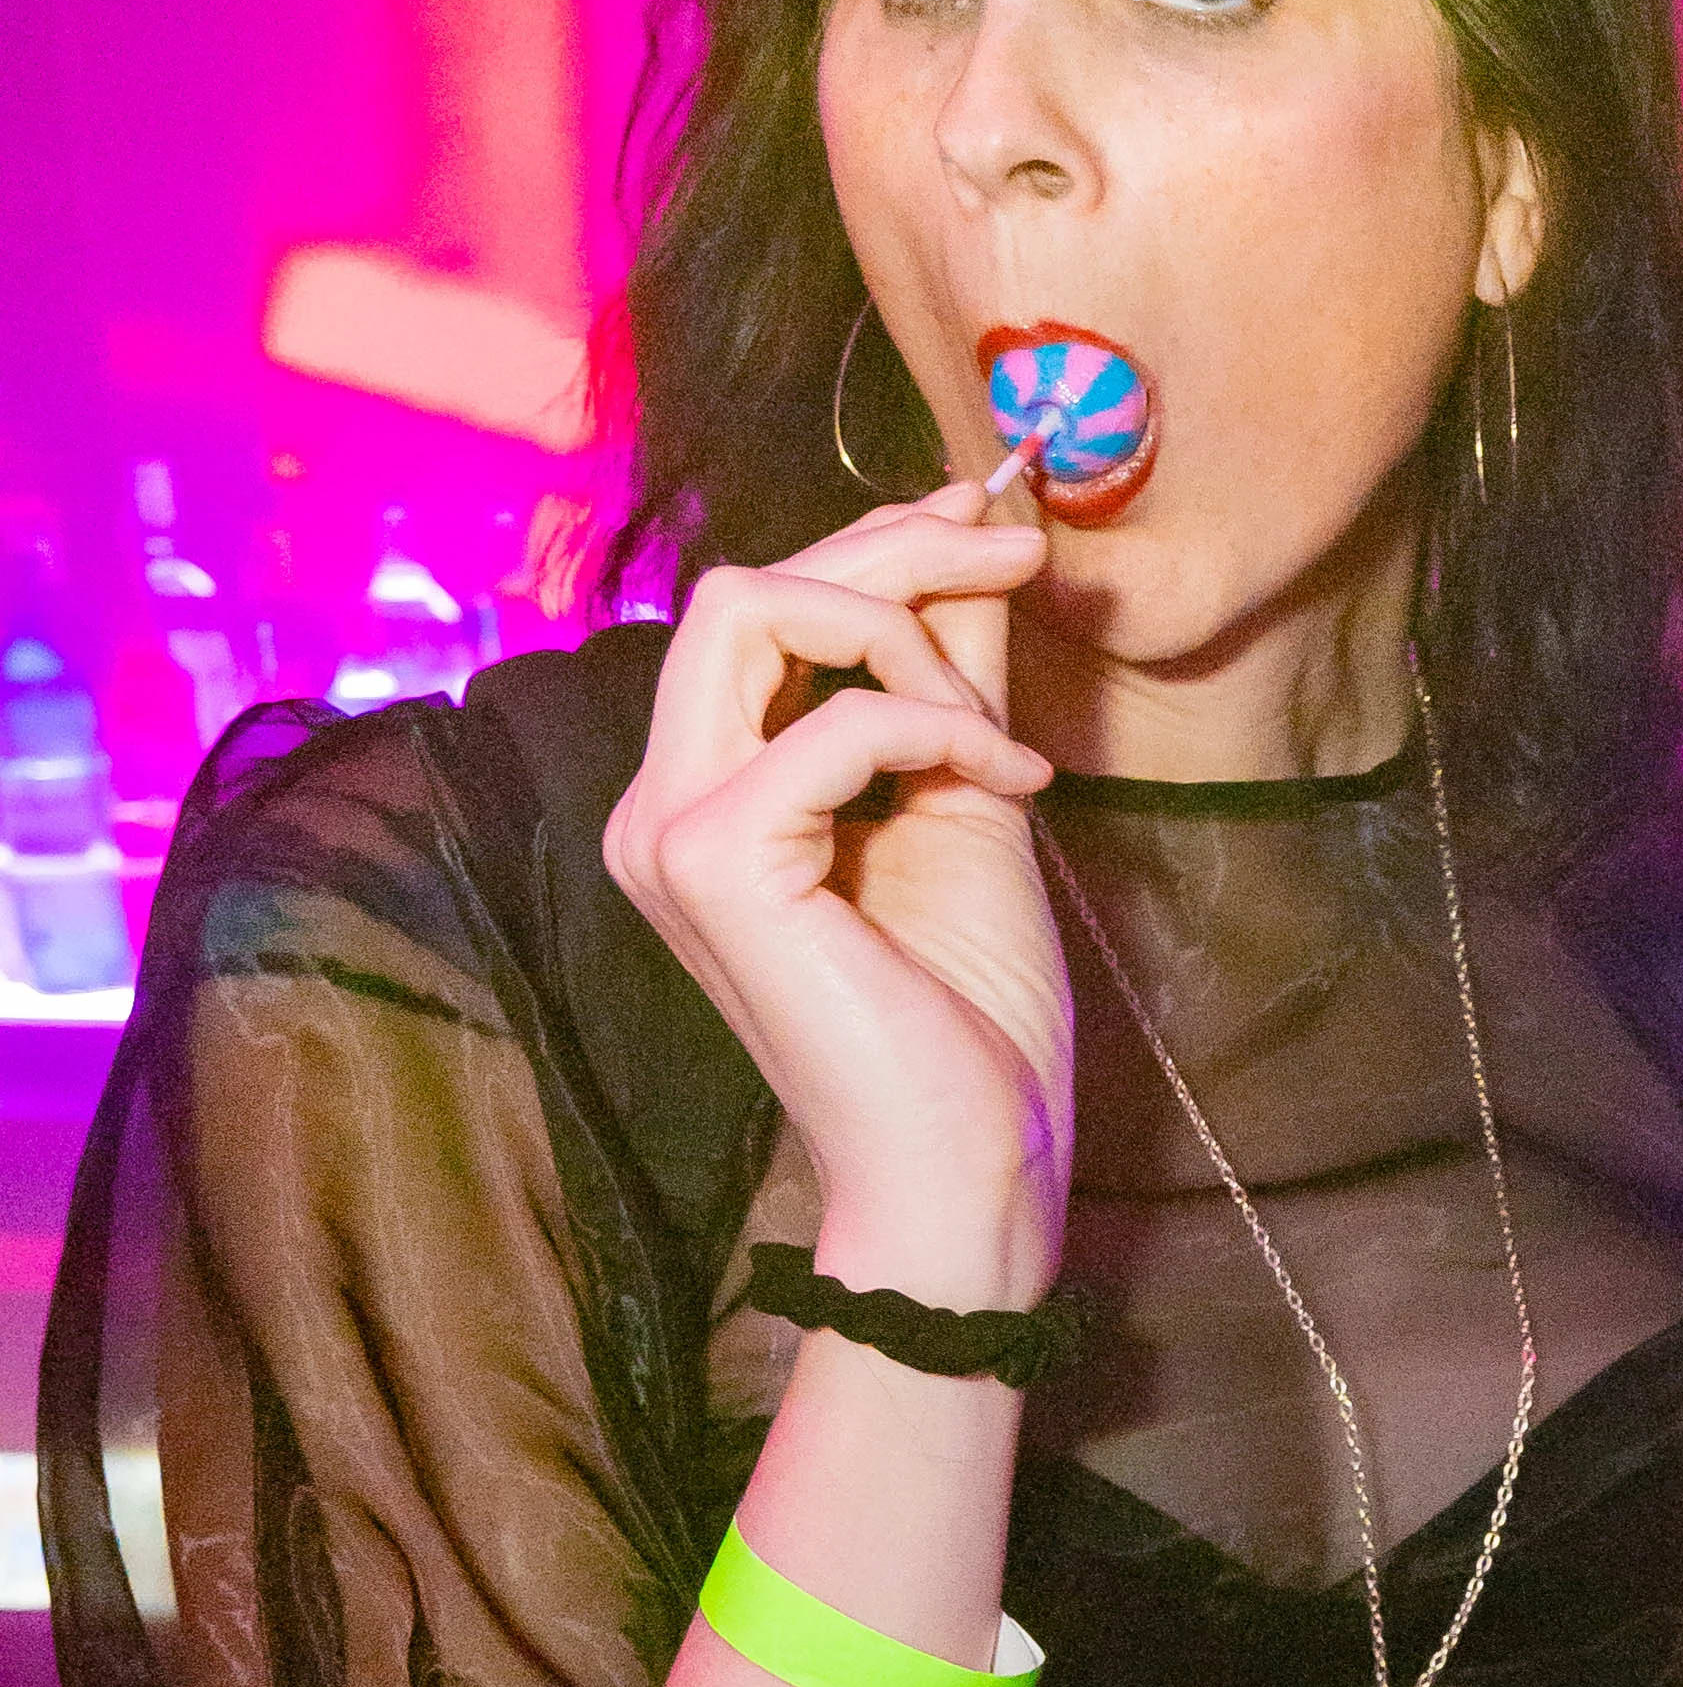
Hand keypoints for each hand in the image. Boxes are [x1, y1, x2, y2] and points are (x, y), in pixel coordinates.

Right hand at [603, 484, 1069, 1309]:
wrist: (967, 1172)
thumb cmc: (969, 1023)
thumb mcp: (972, 804)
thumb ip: (954, 682)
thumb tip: (973, 552)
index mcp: (710, 796)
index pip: (760, 615)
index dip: (873, 545)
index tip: (984, 515)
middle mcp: (661, 805)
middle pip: (743, 589)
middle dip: (891, 549)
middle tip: (1015, 547)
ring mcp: (671, 833)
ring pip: (753, 614)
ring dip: (906, 633)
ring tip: (1002, 729)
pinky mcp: (716, 864)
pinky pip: (833, 724)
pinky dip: (938, 729)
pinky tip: (1012, 782)